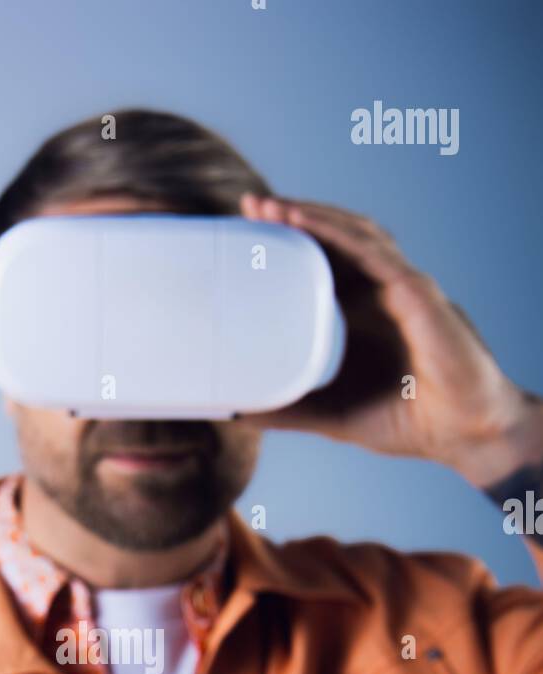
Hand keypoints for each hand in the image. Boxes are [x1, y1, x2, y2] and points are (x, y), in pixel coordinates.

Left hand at [239, 193, 539, 485]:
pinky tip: (308, 223)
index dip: (288, 242)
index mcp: (363, 311)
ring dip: (312, 216)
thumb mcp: (333, 415)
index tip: (248, 231)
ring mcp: (401, 287)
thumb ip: (291, 410)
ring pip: (352, 234)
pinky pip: (374, 253)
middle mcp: (381, 291)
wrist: (464, 434)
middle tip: (249, 206)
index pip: (321, 262)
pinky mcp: (417, 293)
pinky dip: (339, 234)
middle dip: (293, 216)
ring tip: (272, 208)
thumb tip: (241, 413)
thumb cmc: (409, 421)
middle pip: (333, 238)